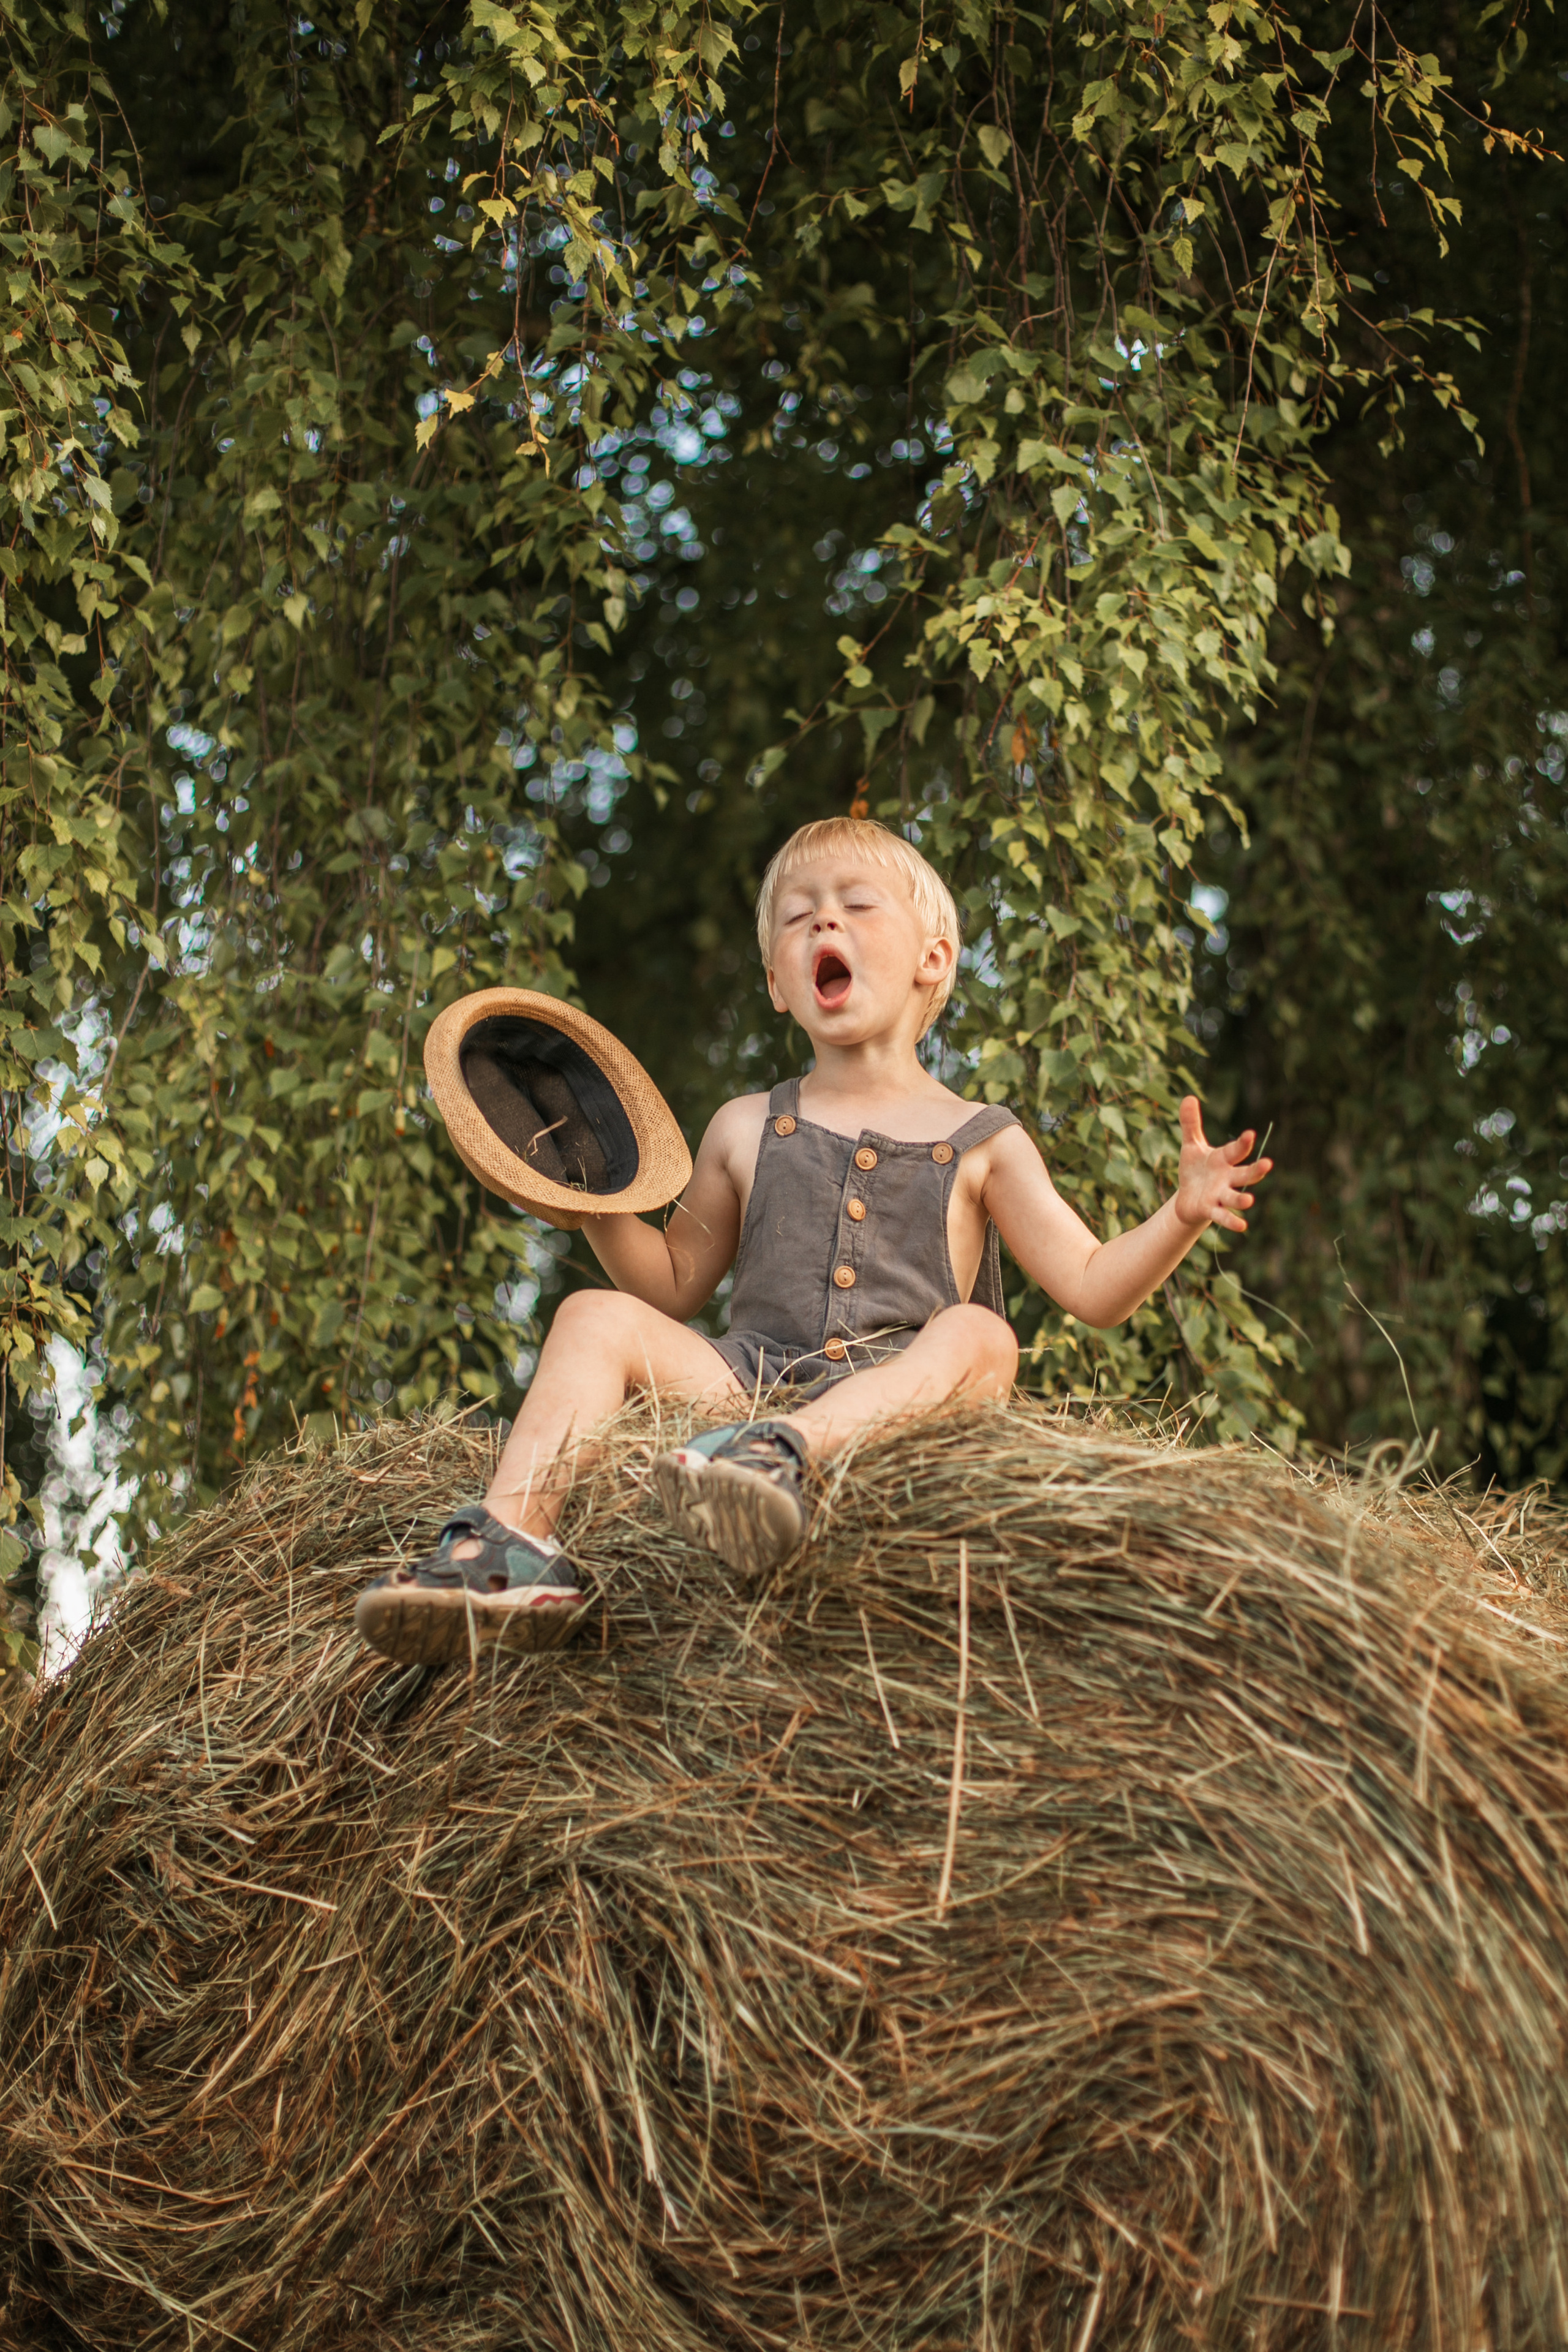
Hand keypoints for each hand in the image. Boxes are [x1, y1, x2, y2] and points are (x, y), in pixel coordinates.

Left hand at [1172, 1096, 1272, 1233]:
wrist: (1187, 1198)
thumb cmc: (1195, 1169)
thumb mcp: (1191, 1146)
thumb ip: (1191, 1124)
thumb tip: (1188, 1097)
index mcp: (1224, 1160)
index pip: (1236, 1150)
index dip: (1243, 1143)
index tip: (1250, 1134)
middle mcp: (1228, 1178)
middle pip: (1245, 1174)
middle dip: (1256, 1171)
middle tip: (1268, 1164)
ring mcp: (1221, 1196)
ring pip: (1235, 1197)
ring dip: (1242, 1200)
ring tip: (1249, 1201)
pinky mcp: (1211, 1210)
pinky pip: (1222, 1216)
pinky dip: (1231, 1221)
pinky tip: (1242, 1227)